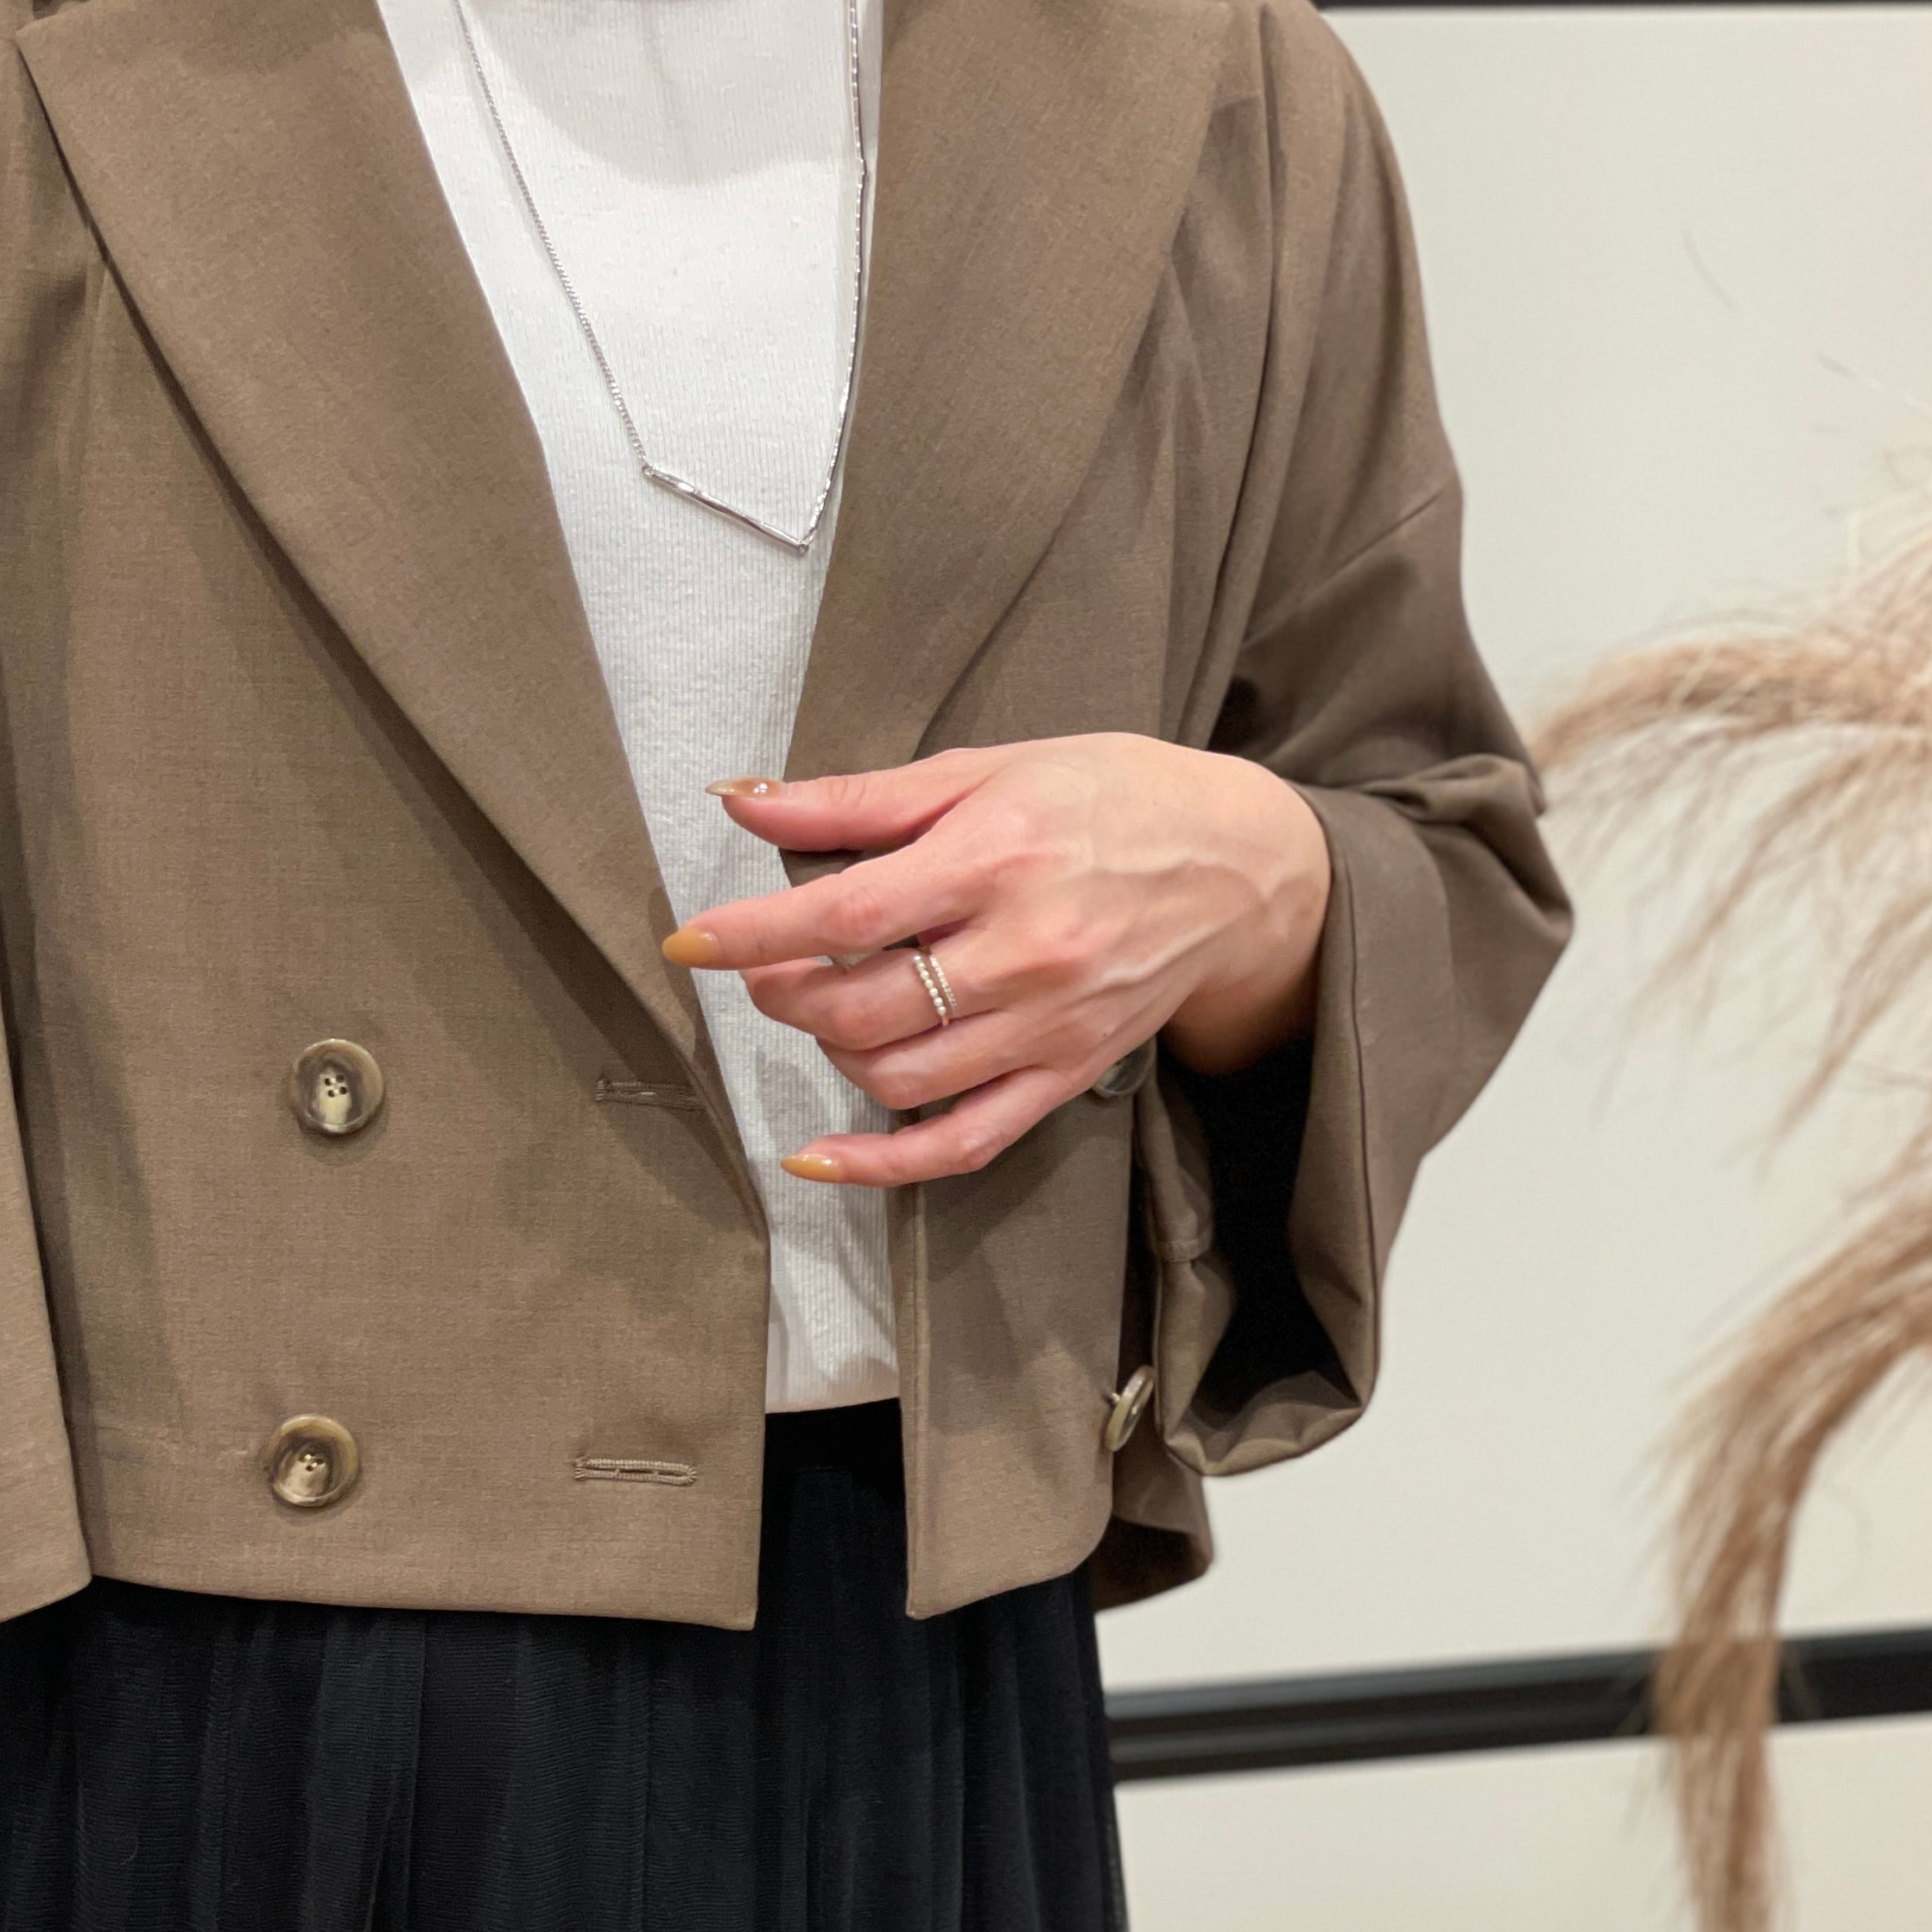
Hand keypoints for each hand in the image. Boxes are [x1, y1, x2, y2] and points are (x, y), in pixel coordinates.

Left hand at [663, 737, 1330, 1186]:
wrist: (1241, 865)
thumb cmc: (1110, 797)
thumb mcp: (987, 769)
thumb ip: (859, 797)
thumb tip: (742, 800)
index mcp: (997, 858)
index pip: (847, 912)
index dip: (754, 934)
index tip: (690, 943)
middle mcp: (1023, 951)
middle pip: (864, 1006)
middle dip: (787, 993)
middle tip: (768, 967)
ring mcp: (1046, 1025)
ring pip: (900, 1076)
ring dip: (831, 1051)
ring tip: (822, 1009)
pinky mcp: (1066, 1075)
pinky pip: (962, 1142)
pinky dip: (882, 1163)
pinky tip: (819, 1156)